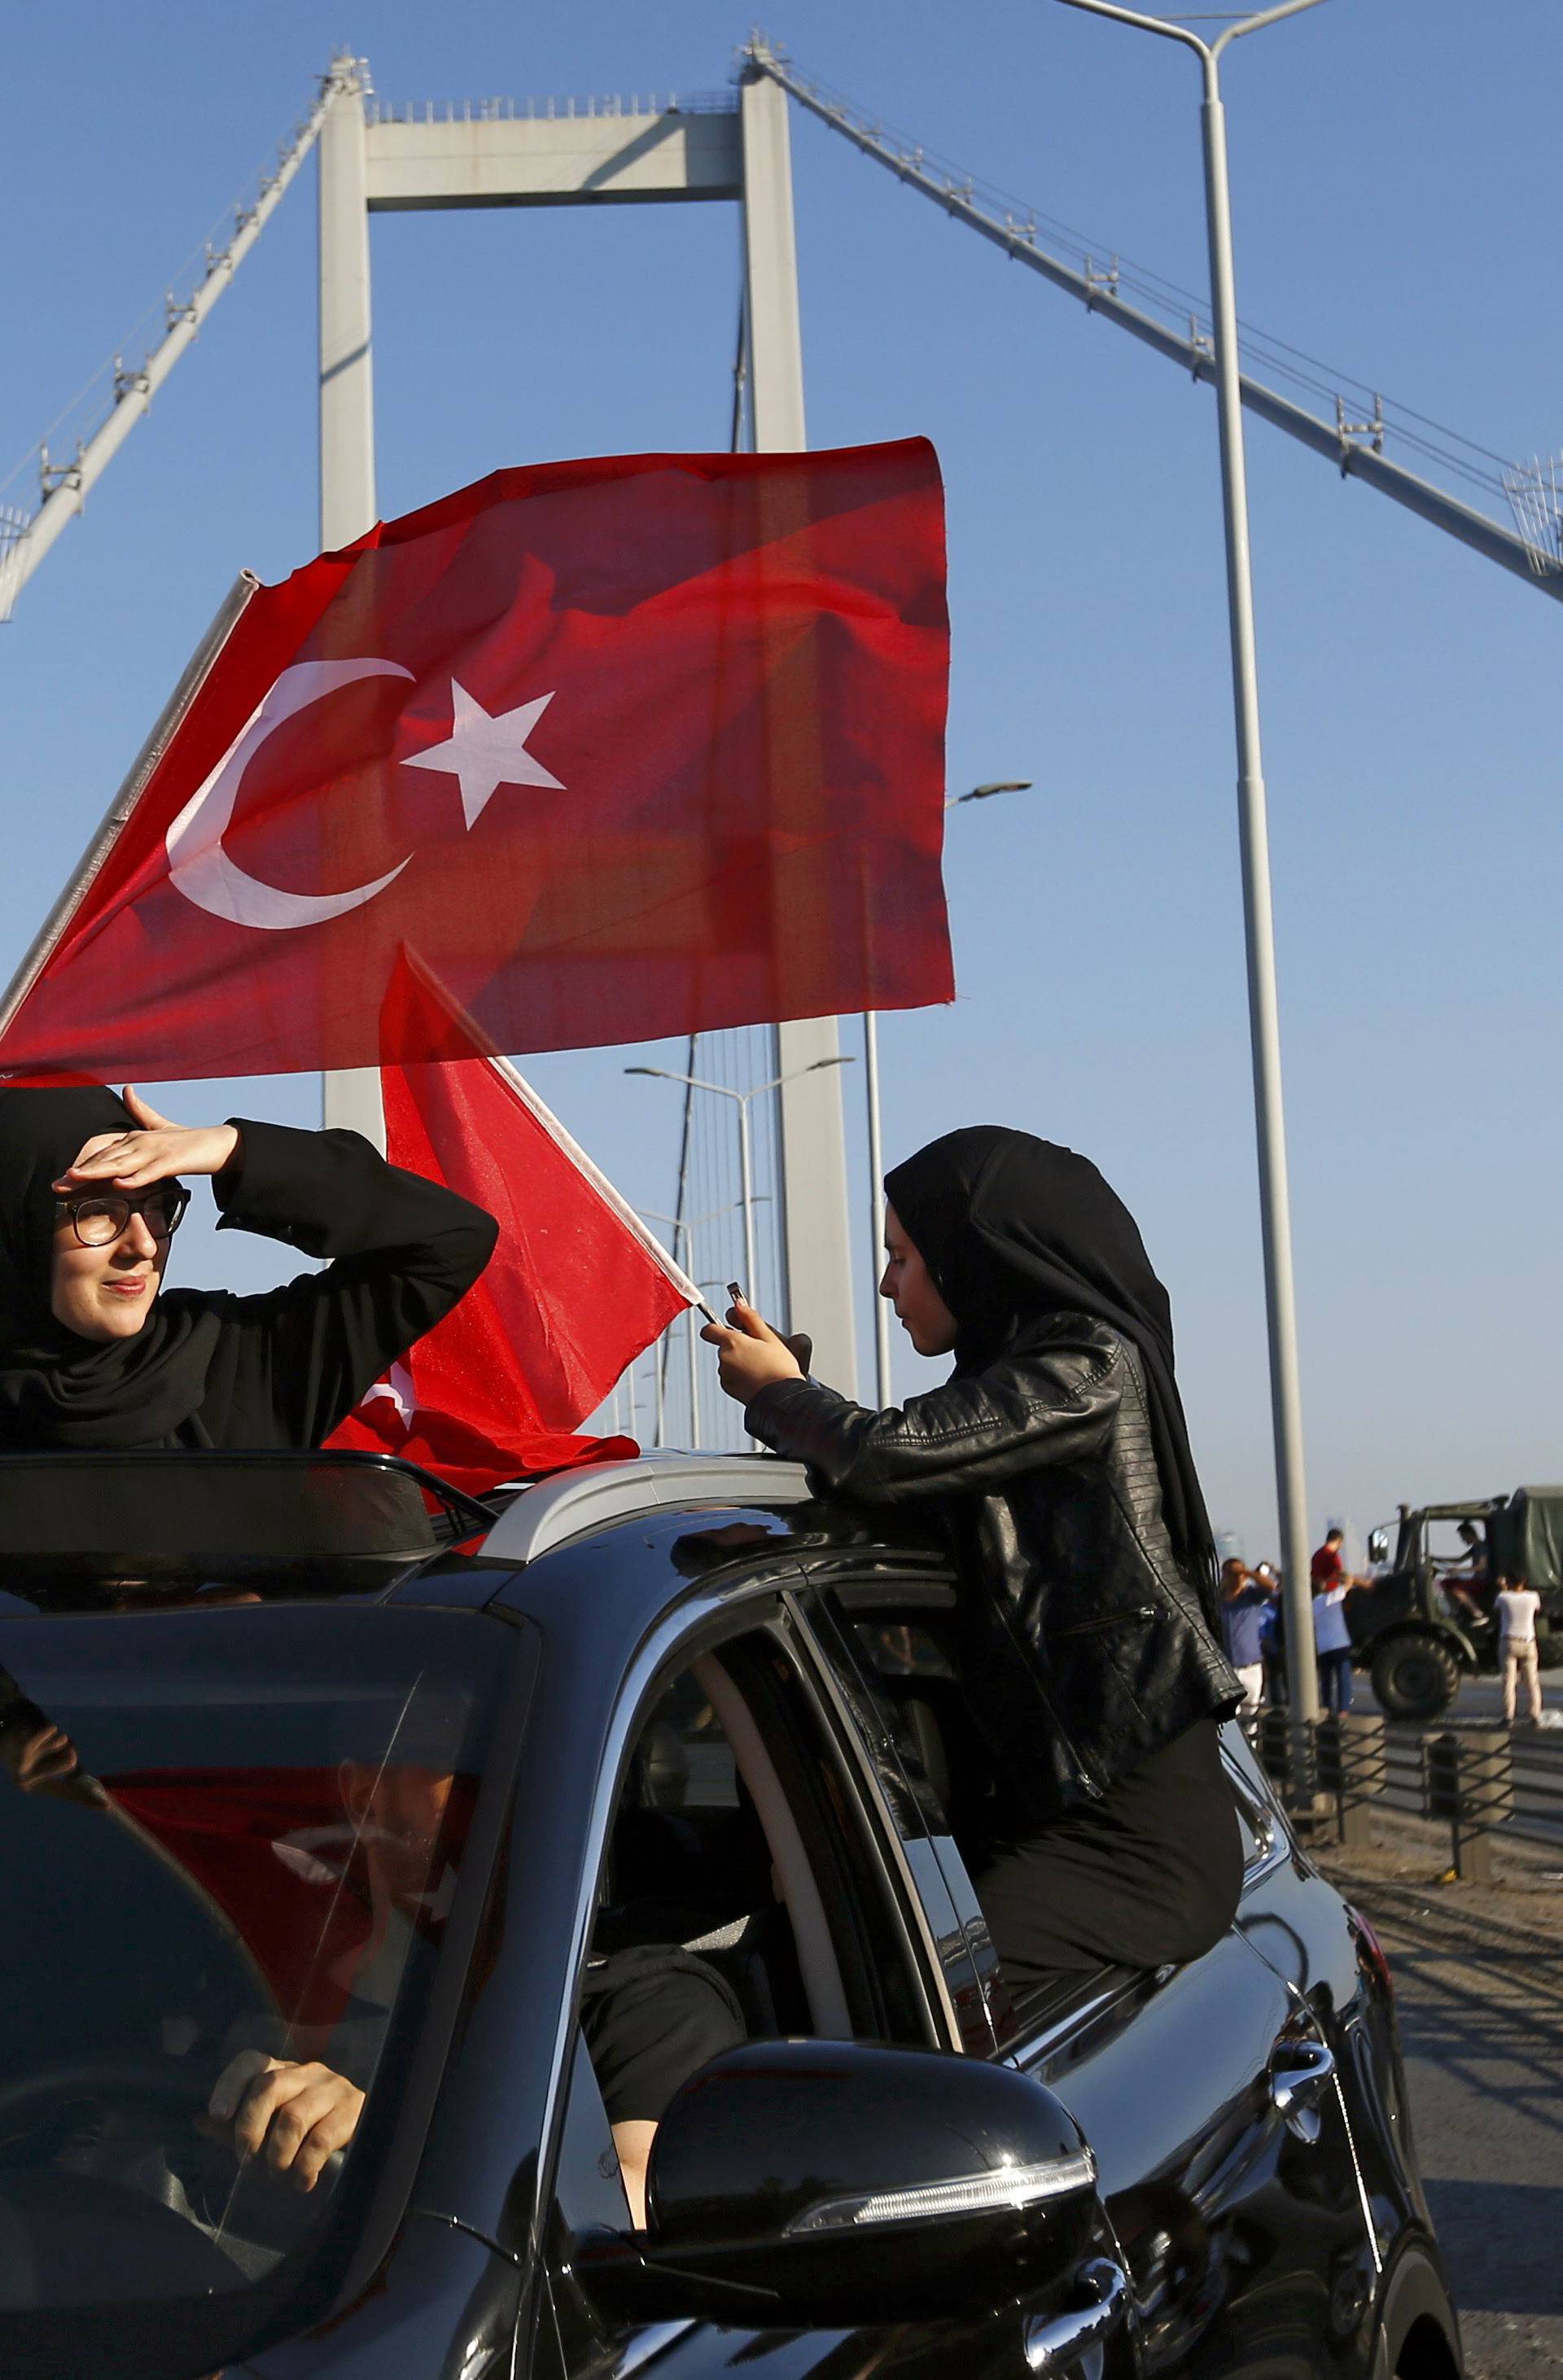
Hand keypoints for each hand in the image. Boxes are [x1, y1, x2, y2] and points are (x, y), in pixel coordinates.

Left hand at [53, 1088, 238, 1192]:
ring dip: (98, 1172)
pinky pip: (151, 1172)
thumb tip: (127, 1089)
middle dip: (80, 1173)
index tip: (61, 1181)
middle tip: (57, 1185)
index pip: (103, 1153)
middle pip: (106, 1159)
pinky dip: (136, 1179)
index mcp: (136, 1137)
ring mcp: (157, 1151)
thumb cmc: (190, 1139)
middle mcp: (141, 1142)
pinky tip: (121, 1185)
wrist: (220, 1142)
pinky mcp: (173, 1161)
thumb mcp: (162, 1126)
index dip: (81, 1166)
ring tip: (77, 1178)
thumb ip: (141, 1111)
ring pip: (122, 1164)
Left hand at [201, 2050, 363, 2192]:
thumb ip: (235, 2126)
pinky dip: (304, 2168)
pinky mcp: (353, 2109)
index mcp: (281, 2072)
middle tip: (247, 2160)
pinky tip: (302, 2182)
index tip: (216, 2114)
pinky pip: (320, 2139)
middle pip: (269, 2087)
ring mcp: (331, 2088)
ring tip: (277, 2175)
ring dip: (278, 2155)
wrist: (367, 2130)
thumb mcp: (269, 2126)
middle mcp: (306, 2072)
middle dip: (249, 2128)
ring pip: (293, 2117)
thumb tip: (197, 2121)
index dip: (230, 2084)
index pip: (251, 2061)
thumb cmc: (306, 2131)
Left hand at [701, 1296, 804, 1403]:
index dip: (717, 1327)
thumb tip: (738, 1303)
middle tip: (759, 1350)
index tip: (729, 1328)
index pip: (710, 1329)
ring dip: (739, 1360)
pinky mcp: (728, 1387)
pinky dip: (739, 1374)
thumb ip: (750, 1318)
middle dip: (737, 1345)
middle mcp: (724, 1357)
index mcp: (732, 1342)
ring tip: (760, 1366)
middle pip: (724, 1345)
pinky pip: (730, 1375)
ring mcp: (725, 1374)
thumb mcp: (769, 1337)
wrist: (782, 1399)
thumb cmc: (779, 1367)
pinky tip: (756, 1377)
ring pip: (728, 1360)